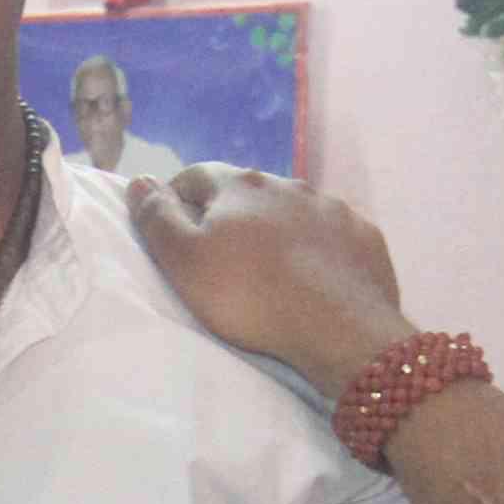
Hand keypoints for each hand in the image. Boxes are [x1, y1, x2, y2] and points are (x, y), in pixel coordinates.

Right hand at [124, 167, 419, 401]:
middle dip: (231, 214)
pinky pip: (332, 234)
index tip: (172, 227)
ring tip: (271, 267)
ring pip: (293, 210)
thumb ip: (157, 217)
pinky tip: (315, 276)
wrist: (339, 327)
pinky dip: (318, 248)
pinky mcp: (363, 235)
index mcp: (239, 185)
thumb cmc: (249, 294)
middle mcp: (288, 184)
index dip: (177, 198)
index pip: (195, 176)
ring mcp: (331, 208)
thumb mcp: (184, 261)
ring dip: (277, 228)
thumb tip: (140, 180)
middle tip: (221, 254)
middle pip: (247, 191)